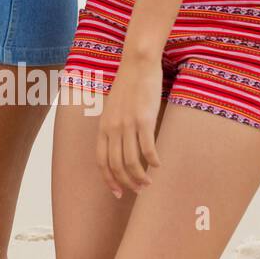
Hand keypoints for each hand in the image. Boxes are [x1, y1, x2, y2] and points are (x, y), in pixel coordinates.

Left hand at [97, 53, 162, 196]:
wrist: (137, 66)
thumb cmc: (127, 88)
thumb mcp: (112, 110)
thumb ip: (113, 128)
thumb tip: (119, 148)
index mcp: (103, 127)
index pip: (101, 161)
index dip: (108, 179)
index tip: (117, 193)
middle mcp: (112, 128)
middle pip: (116, 165)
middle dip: (126, 183)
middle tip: (138, 190)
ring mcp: (128, 124)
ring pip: (132, 160)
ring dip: (140, 176)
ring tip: (149, 182)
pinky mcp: (144, 119)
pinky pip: (148, 148)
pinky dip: (152, 160)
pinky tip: (158, 165)